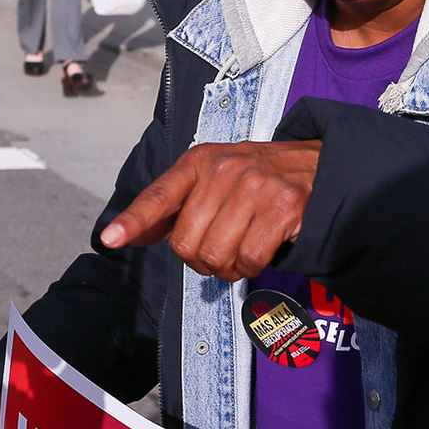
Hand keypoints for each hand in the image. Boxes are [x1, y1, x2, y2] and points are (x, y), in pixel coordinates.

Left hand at [100, 140, 322, 280]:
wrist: (317, 166)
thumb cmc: (255, 180)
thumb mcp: (211, 179)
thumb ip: (170, 208)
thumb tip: (125, 235)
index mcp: (199, 161)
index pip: (159, 195)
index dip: (134, 221)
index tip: (111, 240)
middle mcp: (224, 169)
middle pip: (187, 243)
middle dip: (201, 259)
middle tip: (221, 246)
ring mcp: (256, 186)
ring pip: (217, 255)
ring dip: (228, 266)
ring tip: (242, 247)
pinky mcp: (283, 207)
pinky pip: (250, 259)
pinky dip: (252, 267)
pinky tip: (261, 249)